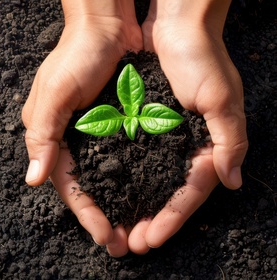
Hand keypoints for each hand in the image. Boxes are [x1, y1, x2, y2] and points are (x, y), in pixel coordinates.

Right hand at [22, 0, 141, 255]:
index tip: (104, 237)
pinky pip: (120, 158)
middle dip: (101, 216)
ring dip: (117, 203)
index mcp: (49, 135)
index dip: (85, 212)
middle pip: (85, 186)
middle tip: (121, 244)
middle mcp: (69, 138)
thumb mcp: (55, 93)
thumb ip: (44, 135)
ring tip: (134, 229)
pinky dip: (130, 179)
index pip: (66, 183)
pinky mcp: (113, 124)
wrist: (106, 25)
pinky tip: (142, 195)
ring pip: (103, 177)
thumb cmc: (77, 54)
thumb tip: (33, 181)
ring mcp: (92, 132)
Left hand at [125, 0, 248, 252]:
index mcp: (207, 145)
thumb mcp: (222, 99)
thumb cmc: (202, 58)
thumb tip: (232, 181)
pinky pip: (132, 158)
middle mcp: (184, 146)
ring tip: (117, 229)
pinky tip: (110, 195)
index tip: (149, 241)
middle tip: (129, 245)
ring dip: (134, 206)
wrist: (176, 25)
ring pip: (148, 182)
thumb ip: (230, 141)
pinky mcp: (143, 124)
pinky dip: (123, 179)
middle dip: (150, 221)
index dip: (171, 220)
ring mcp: (163, 137)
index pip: (190, 194)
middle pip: (166, 194)